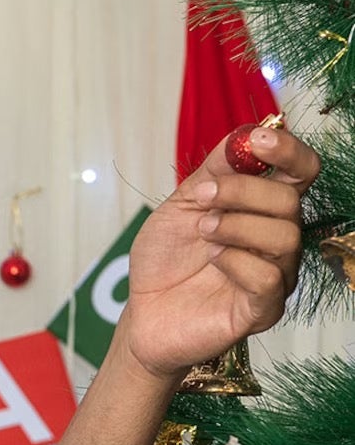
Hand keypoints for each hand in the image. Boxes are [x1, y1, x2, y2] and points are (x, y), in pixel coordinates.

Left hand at [120, 122, 319, 382]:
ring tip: (203, 231)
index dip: (288, 151)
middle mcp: (279, 239)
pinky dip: (237, 262)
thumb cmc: (167, 258)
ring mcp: (276, 275)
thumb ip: (214, 171)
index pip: (301, 172)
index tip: (257, 140)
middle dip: (243, 190)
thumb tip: (245, 134)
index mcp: (264, 209)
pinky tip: (213, 260)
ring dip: (237, 226)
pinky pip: (269, 278)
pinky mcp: (263, 310)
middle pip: (290, 200)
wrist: (143, 311)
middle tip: (202, 197)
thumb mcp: (183, 204)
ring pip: (285, 236)